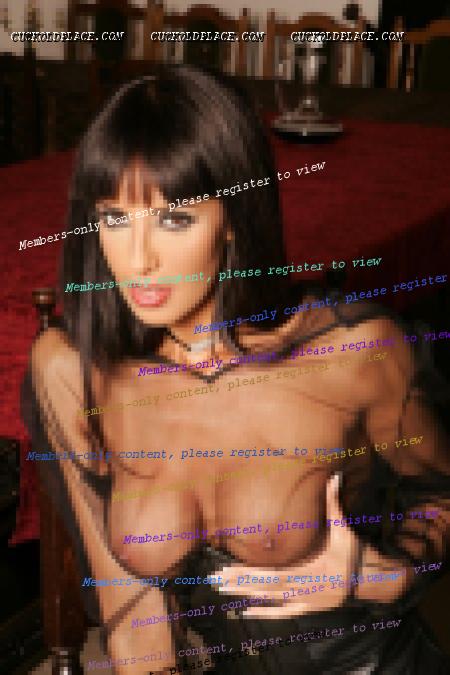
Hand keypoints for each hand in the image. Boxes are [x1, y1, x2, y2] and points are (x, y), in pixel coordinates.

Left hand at [212, 474, 359, 617]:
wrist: (372, 580)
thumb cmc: (356, 552)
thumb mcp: (345, 529)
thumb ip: (335, 503)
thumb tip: (335, 476)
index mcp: (307, 570)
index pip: (270, 573)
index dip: (248, 572)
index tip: (226, 567)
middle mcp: (302, 589)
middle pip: (264, 587)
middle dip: (239, 583)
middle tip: (214, 580)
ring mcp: (304, 600)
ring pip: (269, 599)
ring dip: (245, 595)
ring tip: (221, 590)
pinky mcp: (307, 606)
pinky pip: (282, 611)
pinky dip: (265, 612)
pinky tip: (246, 611)